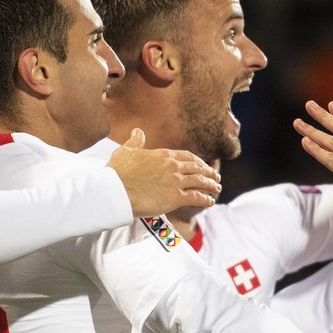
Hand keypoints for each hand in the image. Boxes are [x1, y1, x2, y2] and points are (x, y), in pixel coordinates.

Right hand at [106, 128, 221, 217]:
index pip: (186, 156)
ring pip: (200, 181)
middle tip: (215, 176)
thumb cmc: (117, 173)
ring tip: (217, 188)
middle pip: (197, 167)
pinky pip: (197, 197)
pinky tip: (211, 201)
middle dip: (208, 172)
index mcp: (163, 154)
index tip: (202, 165)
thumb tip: (137, 131)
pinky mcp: (176, 197)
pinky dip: (206, 199)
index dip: (197, 161)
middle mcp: (172, 166)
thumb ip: (135, 141)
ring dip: (211, 185)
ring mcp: (175, 181)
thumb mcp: (125, 151)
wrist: (115, 191)